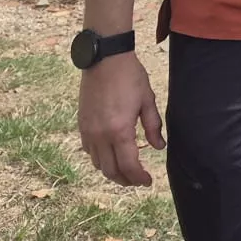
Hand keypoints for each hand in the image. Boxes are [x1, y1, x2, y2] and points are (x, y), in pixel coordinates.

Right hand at [78, 53, 164, 185]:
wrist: (105, 59)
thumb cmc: (130, 77)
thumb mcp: (147, 100)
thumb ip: (153, 126)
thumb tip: (158, 147)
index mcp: (120, 131)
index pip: (129, 166)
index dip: (138, 178)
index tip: (148, 181)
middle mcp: (101, 136)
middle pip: (111, 171)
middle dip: (125, 180)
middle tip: (138, 180)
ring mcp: (88, 132)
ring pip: (98, 164)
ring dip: (112, 171)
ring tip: (126, 169)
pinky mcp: (81, 125)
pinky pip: (89, 151)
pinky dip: (100, 159)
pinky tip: (110, 154)